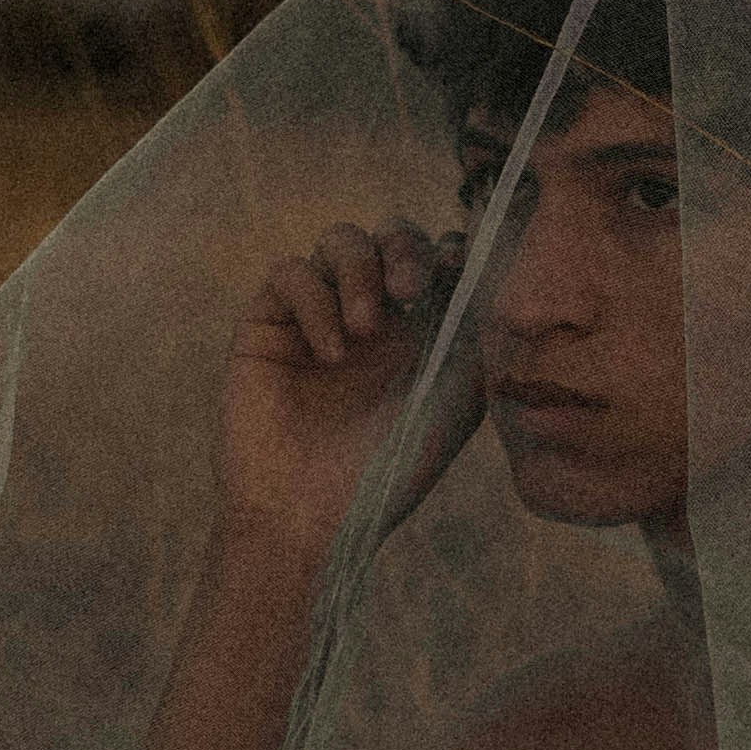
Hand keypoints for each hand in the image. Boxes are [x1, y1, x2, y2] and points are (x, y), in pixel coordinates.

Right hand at [215, 219, 480, 564]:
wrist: (312, 516)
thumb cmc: (388, 471)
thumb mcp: (454, 403)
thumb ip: (473, 336)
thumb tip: (483, 269)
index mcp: (419, 328)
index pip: (435, 256)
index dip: (447, 248)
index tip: (457, 266)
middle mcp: (370, 314)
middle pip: (389, 233)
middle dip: (403, 247)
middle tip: (408, 290)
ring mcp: (318, 314)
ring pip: (339, 240)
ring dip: (359, 272)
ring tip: (365, 331)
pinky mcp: (268, 324)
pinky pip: (289, 273)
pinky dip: (315, 300)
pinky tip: (331, 354)